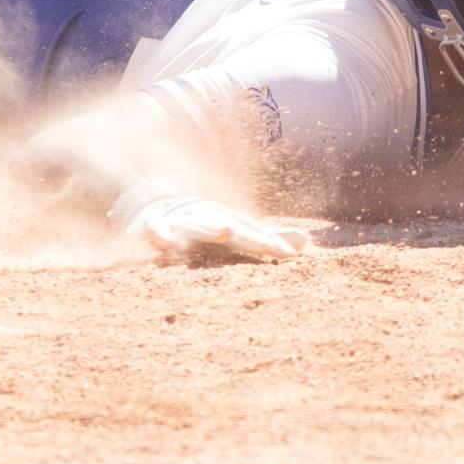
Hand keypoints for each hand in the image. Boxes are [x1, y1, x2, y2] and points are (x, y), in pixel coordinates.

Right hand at [120, 192, 310, 262]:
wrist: (159, 208)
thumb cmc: (208, 224)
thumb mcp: (238, 230)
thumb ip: (269, 237)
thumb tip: (307, 242)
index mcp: (229, 220)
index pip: (254, 232)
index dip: (272, 242)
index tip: (291, 255)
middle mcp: (210, 217)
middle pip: (232, 227)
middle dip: (250, 236)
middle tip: (270, 246)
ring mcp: (183, 220)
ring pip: (198, 224)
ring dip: (211, 227)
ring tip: (227, 231)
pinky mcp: (155, 226)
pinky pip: (157, 230)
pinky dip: (162, 235)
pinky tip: (170, 243)